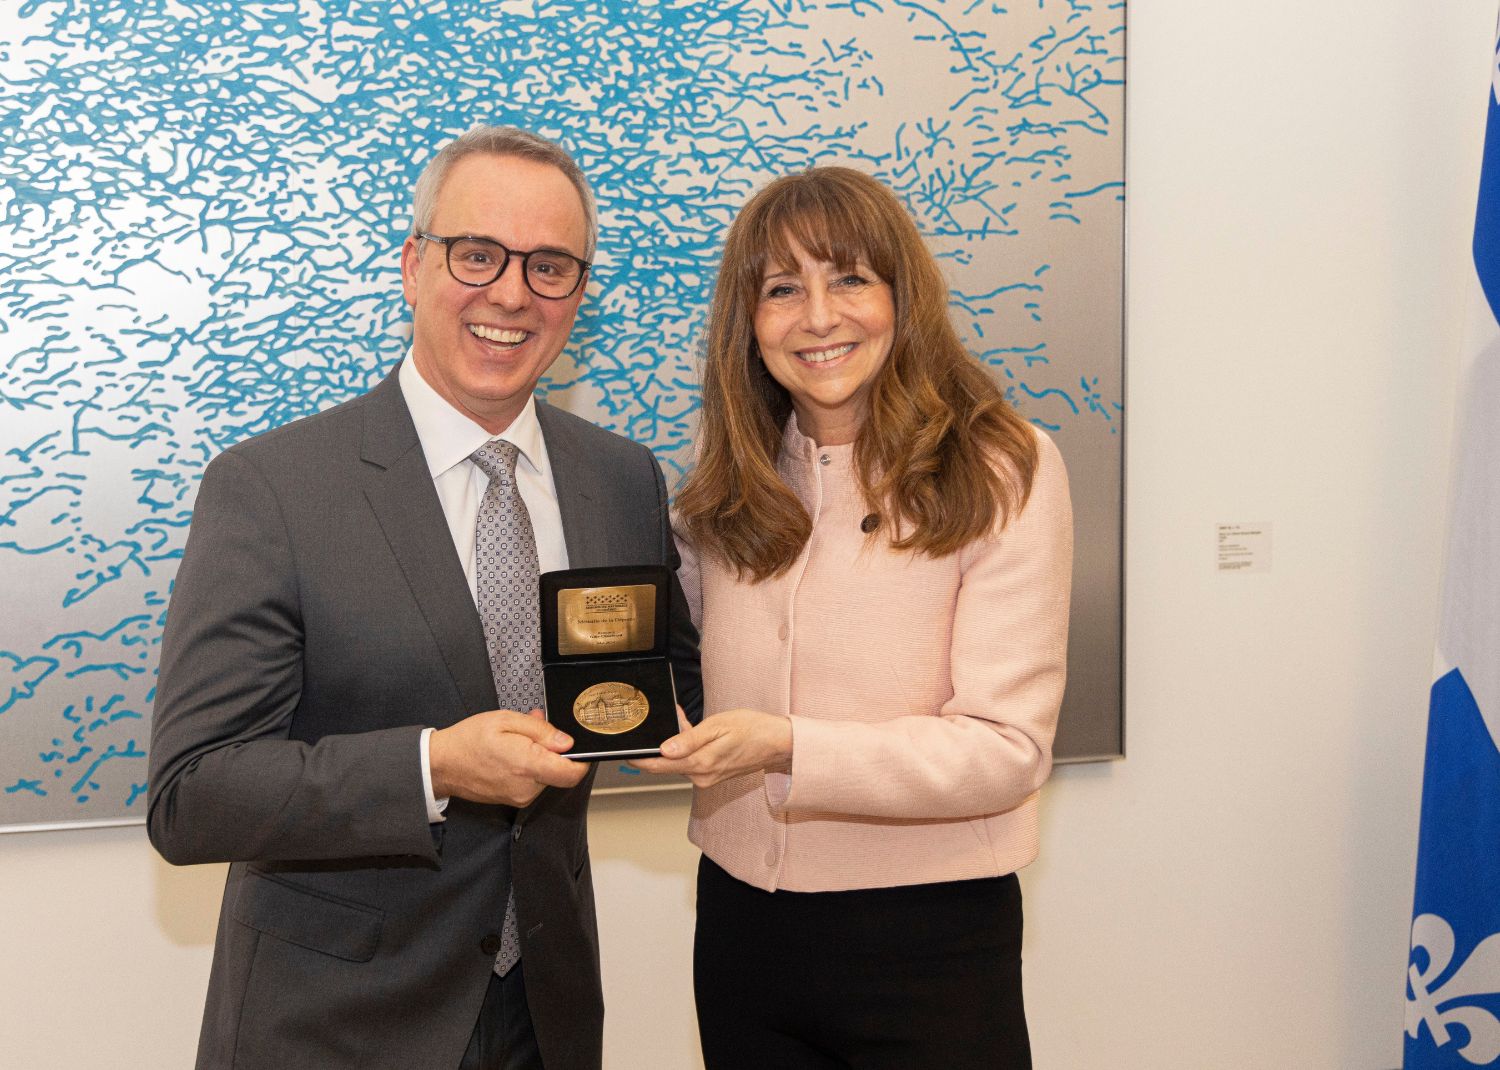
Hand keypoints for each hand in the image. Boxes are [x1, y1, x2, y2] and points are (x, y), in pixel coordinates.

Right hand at [430, 708, 586, 806]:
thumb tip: (566, 742)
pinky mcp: (514, 800)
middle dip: (554, 751)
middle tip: (536, 733)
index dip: (581, 759)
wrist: (442, 765)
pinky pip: (533, 783)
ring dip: (540, 758)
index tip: (575, 745)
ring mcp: (520, 797)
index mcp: (527, 765)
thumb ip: (541, 731)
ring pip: (547, 777)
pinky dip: (529, 767)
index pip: (572, 773)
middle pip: (560, 772)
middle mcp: (527, 787)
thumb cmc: (469, 740)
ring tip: (518, 741)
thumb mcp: (506, 720)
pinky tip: (513, 754)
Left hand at [632, 708, 791, 788]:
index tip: (623, 752)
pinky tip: (694, 732)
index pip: (658, 766)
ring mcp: (706, 778)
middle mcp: (701, 776)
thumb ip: (689, 738)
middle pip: (666, 763)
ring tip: (683, 720)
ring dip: (675, 744)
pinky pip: (691, 761)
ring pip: (678, 761)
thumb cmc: (752, 729)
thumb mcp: (718, 726)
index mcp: (700, 764)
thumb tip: (664, 749)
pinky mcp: (711, 775)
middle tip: (664, 720)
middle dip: (659, 743)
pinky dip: (687, 748)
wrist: (777, 742)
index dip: (638, 759)